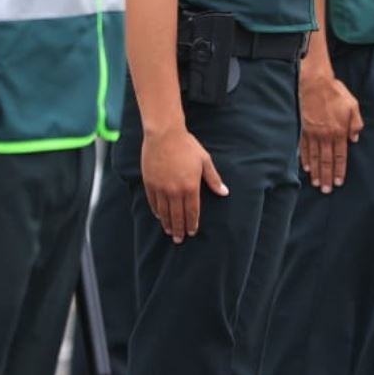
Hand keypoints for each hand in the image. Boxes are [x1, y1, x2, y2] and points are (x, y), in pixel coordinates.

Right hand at [141, 125, 227, 242]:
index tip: (192, 233)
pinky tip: (159, 216)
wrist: (164, 134)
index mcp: (190, 186)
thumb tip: (224, 192)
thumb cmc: (187, 146)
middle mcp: (175, 190)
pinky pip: (153, 202)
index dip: (192, 224)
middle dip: (179, 229)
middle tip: (180, 240)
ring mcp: (161, 188)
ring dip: (167, 223)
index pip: (192, 212)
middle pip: (177, 216)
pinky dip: (156, 211)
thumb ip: (213, 179)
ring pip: (164, 212)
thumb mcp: (204, 160)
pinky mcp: (150, 183)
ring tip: (170, 231)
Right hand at [299, 61, 362, 193]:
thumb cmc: (335, 93)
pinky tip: (306, 167)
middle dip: (326, 177)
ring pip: (314, 157)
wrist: (314, 83)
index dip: (339, 171)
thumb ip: (355, 124)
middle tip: (325, 190)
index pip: (339, 156)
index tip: (338, 183)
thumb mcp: (353, 106)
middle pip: (325, 161)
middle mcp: (325, 135)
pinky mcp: (302, 128)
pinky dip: (304, 159)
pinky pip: (303, 147)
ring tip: (316, 183)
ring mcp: (312, 133)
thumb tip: (355, 139)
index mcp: (338, 131)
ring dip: (315, 171)